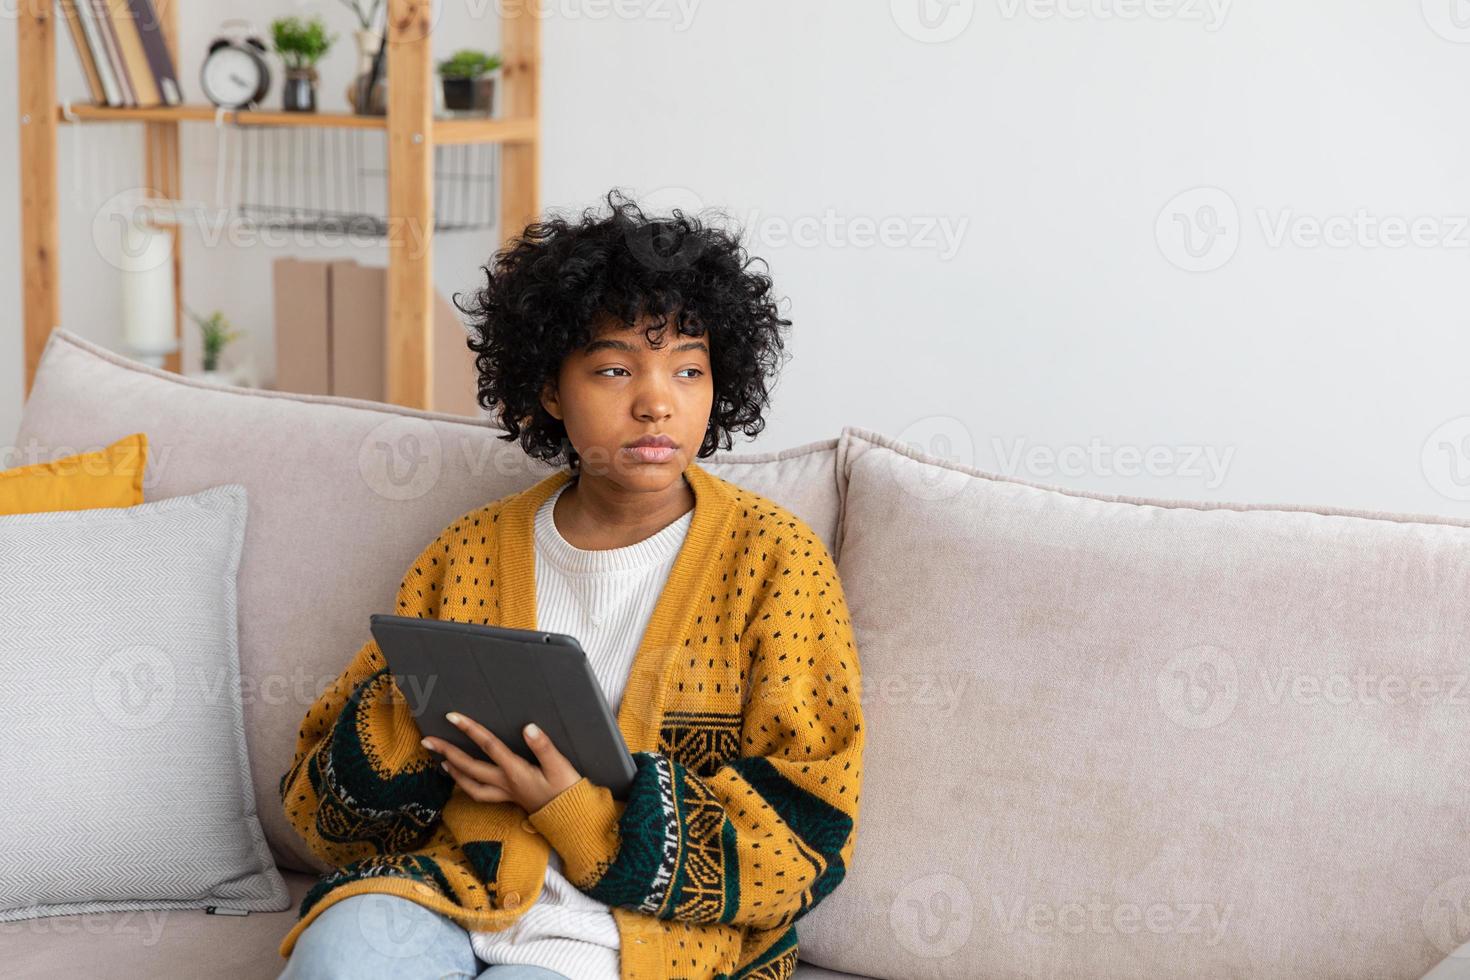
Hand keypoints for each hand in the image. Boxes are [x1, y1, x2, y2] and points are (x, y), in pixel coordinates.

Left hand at [421, 712, 583, 813]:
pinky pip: (479, 793)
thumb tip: (528, 727)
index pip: (489, 746)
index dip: (470, 730)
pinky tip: (461, 778)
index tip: (452, 717)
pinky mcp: (508, 798)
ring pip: (470, 785)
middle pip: (470, 767)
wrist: (571, 818)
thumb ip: (544, 747)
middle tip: (428, 740)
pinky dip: (466, 785)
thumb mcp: (560, 766)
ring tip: (439, 759)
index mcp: (516, 771)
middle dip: (447, 752)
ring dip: (453, 772)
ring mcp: (505, 793)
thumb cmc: (567, 789)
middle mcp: (505, 783)